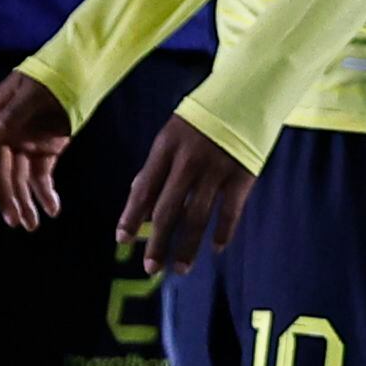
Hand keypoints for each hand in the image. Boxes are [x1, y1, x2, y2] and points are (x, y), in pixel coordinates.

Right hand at [0, 68, 74, 232]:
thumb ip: (11, 117)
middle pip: (0, 171)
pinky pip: (40, 176)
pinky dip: (45, 193)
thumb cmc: (51, 78)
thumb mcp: (32, 95)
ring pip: (19, 179)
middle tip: (15, 221)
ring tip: (32, 225)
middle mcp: (5, 133)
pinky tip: (53, 209)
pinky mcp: (44, 150)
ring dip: (25, 202)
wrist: (80, 72)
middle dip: (7, 197)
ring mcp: (25, 143)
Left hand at [114, 112, 253, 275]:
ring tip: (180, 268)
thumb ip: (155, 170)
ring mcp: (216, 169)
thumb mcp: (170, 138)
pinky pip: (230, 211)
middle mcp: (189, 161)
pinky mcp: (242, 176)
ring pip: (198, 216)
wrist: (243, 97)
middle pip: (168, 209)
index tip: (122, 240)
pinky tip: (215, 249)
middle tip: (151, 268)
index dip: (131, 216)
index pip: (144, 188)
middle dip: (157, 242)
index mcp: (166, 148)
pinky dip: (223, 232)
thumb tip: (138, 209)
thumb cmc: (199, 124)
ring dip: (187, 246)